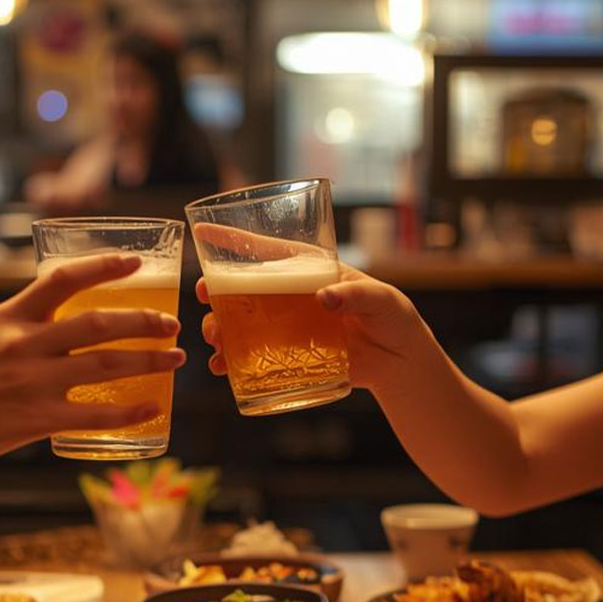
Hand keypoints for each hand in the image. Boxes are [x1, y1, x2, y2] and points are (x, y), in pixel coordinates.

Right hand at [0, 253, 184, 466]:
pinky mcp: (37, 419)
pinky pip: (96, 414)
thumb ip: (17, 323)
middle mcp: (25, 344)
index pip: (63, 278)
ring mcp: (33, 382)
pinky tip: (153, 408)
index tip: (135, 262)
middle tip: (171, 322)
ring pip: (107, 365)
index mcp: (9, 315)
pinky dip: (131, 411)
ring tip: (175, 359)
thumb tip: (53, 316)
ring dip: (149, 361)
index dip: (104, 265)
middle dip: (144, 321)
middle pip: (100, 323)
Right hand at [193, 244, 433, 394]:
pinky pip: (253, 359)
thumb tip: (324, 298)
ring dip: (219, 328)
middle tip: (204, 296)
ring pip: (241, 323)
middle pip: (243, 289)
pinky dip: (233, 363)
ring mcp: (286, 328)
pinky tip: (222, 368)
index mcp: (309, 271)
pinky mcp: (289, 358)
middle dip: (216, 291)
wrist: (400, 364)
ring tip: (215, 339)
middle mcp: (291, 297)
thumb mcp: (382, 299)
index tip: (203, 233)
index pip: (267, 252)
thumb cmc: (394, 319)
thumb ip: (356, 294)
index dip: (233, 241)